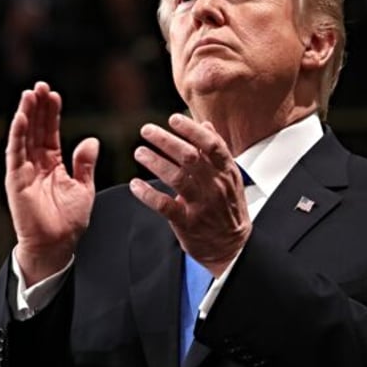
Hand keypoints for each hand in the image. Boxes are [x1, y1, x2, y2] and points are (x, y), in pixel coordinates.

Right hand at [5, 82, 98, 283]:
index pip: (50, 133)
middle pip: (36, 129)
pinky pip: (15, 153)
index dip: (52, 114)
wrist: (57, 245)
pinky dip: (17, 134)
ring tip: (30, 93)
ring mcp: (24, 170)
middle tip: (40, 85)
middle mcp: (36, 164)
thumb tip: (91, 140)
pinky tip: (21, 116)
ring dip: (26, 114)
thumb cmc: (68, 221)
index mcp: (52, 164)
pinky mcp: (16, 180)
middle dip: (38, 107)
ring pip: (24, 136)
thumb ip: (85, 164)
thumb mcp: (83, 188)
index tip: (54, 95)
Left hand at [130, 113, 250, 275]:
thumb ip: (217, 152)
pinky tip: (135, 184)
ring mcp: (201, 205)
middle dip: (166, 141)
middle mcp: (215, 186)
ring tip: (139, 152)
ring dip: (155, 162)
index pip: (211, 145)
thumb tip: (206, 125)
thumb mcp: (231, 178)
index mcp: (226, 172)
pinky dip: (148, 194)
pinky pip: (164, 205)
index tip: (173, 119)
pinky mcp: (187, 223)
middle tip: (146, 130)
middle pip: (190, 157)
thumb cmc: (228, 208)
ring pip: (177, 178)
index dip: (191, 130)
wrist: (232, 247)